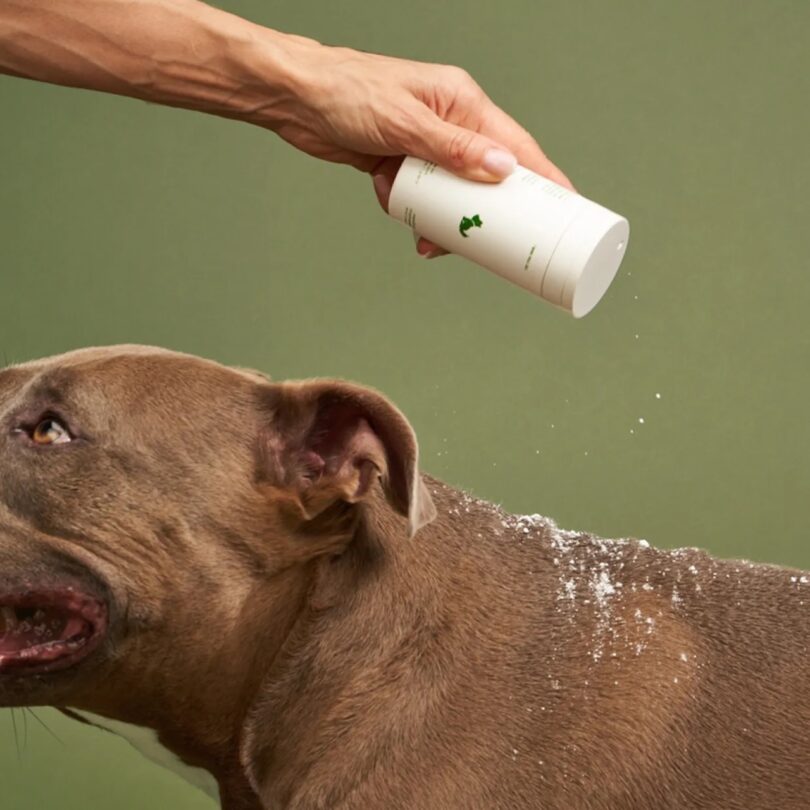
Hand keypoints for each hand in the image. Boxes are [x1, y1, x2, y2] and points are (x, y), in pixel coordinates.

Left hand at [271, 42, 573, 257]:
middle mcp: (451, 126)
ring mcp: (426, 148)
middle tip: (489, 244)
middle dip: (486, 214)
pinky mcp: (402, 165)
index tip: (567, 209)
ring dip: (442, 220)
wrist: (297, 100)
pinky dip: (412, 212)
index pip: (517, 146)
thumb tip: (502, 169)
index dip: (544, 180)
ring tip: (429, 238)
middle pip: (488, 180)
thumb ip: (453, 149)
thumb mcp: (405, 123)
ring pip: (453, 196)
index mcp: (463, 104)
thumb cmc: (348, 93)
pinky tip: (395, 208)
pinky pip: (422, 199)